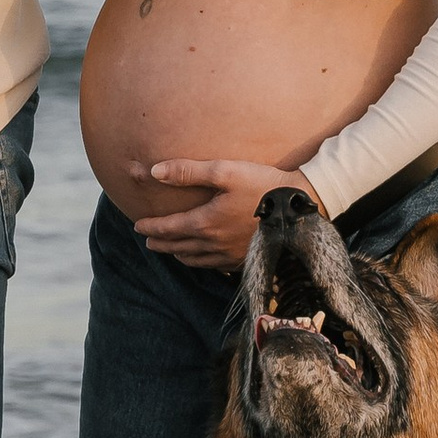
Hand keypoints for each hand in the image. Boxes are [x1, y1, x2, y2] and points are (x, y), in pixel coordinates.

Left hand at [135, 158, 321, 268]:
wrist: (299, 208)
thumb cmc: (262, 185)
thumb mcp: (225, 171)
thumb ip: (188, 171)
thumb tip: (154, 171)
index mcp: (205, 223)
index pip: (168, 228)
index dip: (151, 227)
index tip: (137, 225)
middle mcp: (214, 244)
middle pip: (178, 247)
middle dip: (160, 243)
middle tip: (148, 240)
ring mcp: (230, 256)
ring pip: (195, 260)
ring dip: (178, 254)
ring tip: (171, 250)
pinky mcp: (245, 260)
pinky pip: (214, 267)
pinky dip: (200, 263)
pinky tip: (202, 258)